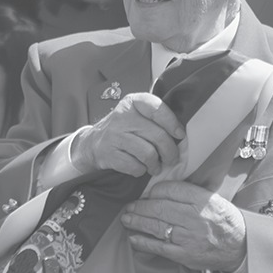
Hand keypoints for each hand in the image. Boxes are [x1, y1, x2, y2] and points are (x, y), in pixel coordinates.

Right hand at [70, 92, 184, 176]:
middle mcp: (122, 116)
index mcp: (132, 102)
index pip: (157, 108)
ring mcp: (114, 136)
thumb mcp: (136, 114)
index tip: (179, 135)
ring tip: (156, 166)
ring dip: (156, 164)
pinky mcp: (109, 154)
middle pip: (158, 136)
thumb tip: (180, 133)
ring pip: (148, 154)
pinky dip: (141, 170)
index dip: (172, 123)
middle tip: (172, 158)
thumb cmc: (123, 129)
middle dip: (170, 151)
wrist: (92, 144)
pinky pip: (135, 166)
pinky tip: (140, 168)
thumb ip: (155, 117)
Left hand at [122, 181, 246, 272]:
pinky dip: (143, 242)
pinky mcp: (185, 255)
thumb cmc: (224, 221)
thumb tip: (159, 190)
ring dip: (137, 222)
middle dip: (140, 207)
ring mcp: (189, 238)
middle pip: (160, 208)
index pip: (171, 190)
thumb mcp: (213, 199)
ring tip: (126, 219)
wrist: (241, 247)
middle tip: (129, 206)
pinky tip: (133, 238)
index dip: (154, 192)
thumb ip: (189, 194)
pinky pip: (159, 247)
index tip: (147, 194)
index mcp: (204, 200)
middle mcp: (196, 218)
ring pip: (156, 226)